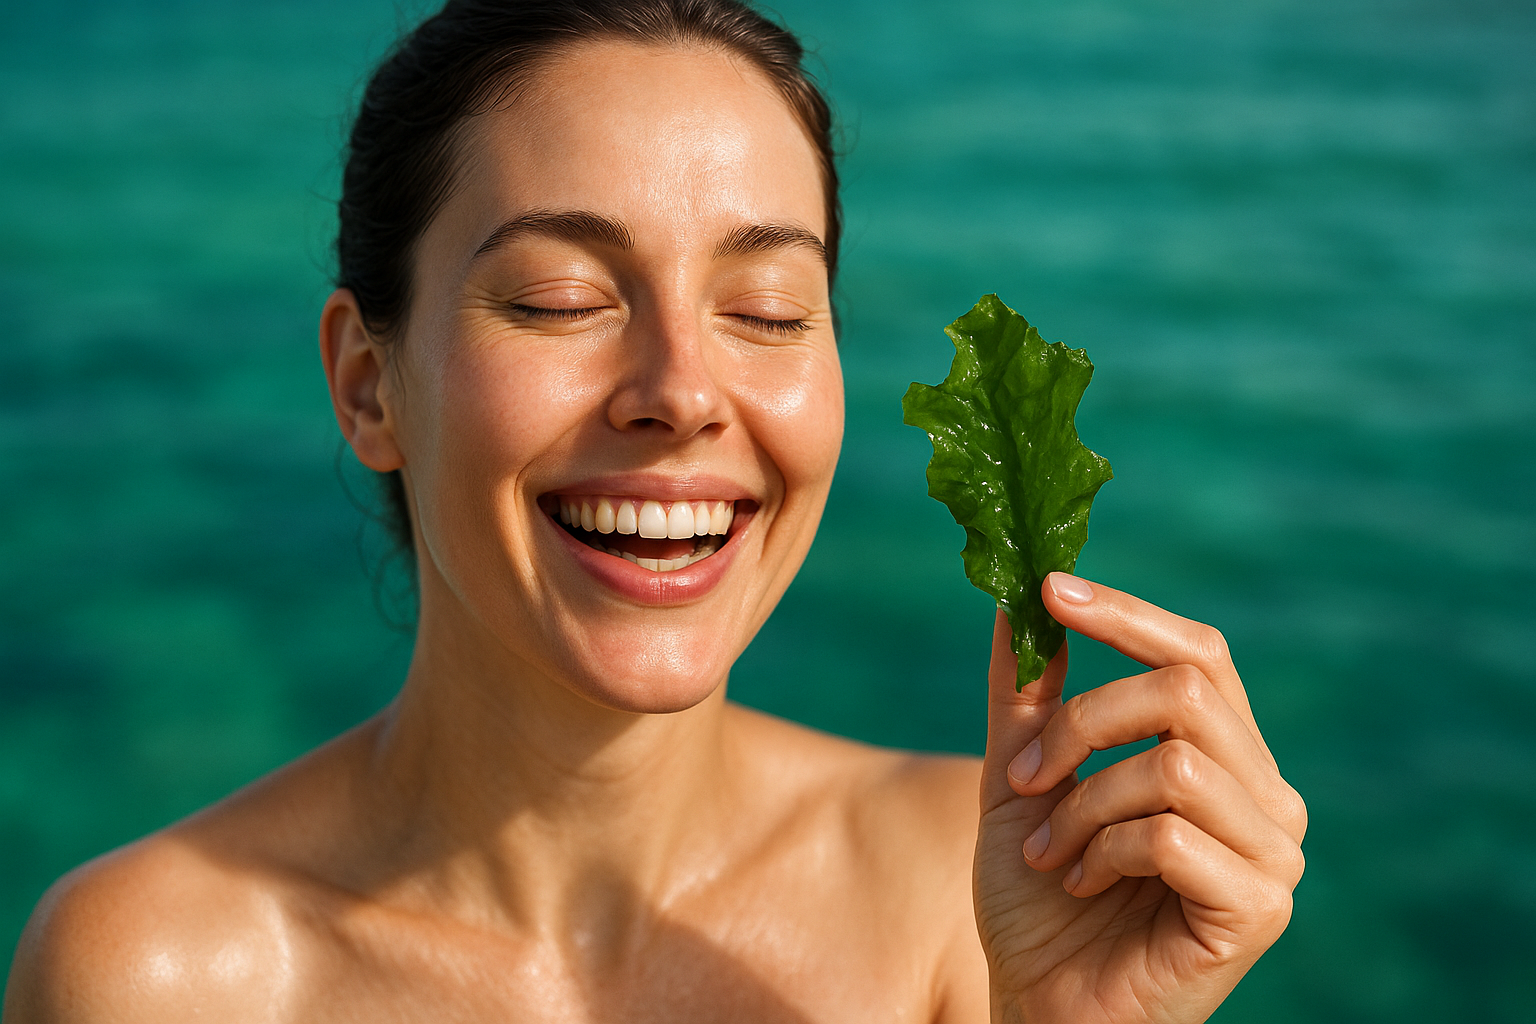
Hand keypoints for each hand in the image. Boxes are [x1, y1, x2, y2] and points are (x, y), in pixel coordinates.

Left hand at [973, 573, 1305, 1023]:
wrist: (1043, 1007)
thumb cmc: (1040, 899)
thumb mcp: (1020, 781)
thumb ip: (1028, 698)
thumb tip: (1016, 601)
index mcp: (1225, 757)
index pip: (1199, 653)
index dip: (1128, 613)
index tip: (1050, 586)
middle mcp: (1267, 796)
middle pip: (1186, 691)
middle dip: (1082, 722)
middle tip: (1022, 776)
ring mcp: (1273, 854)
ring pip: (1173, 763)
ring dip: (1082, 803)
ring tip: (1049, 850)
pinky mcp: (1259, 908)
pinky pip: (1170, 833)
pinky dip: (1101, 850)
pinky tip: (1079, 883)